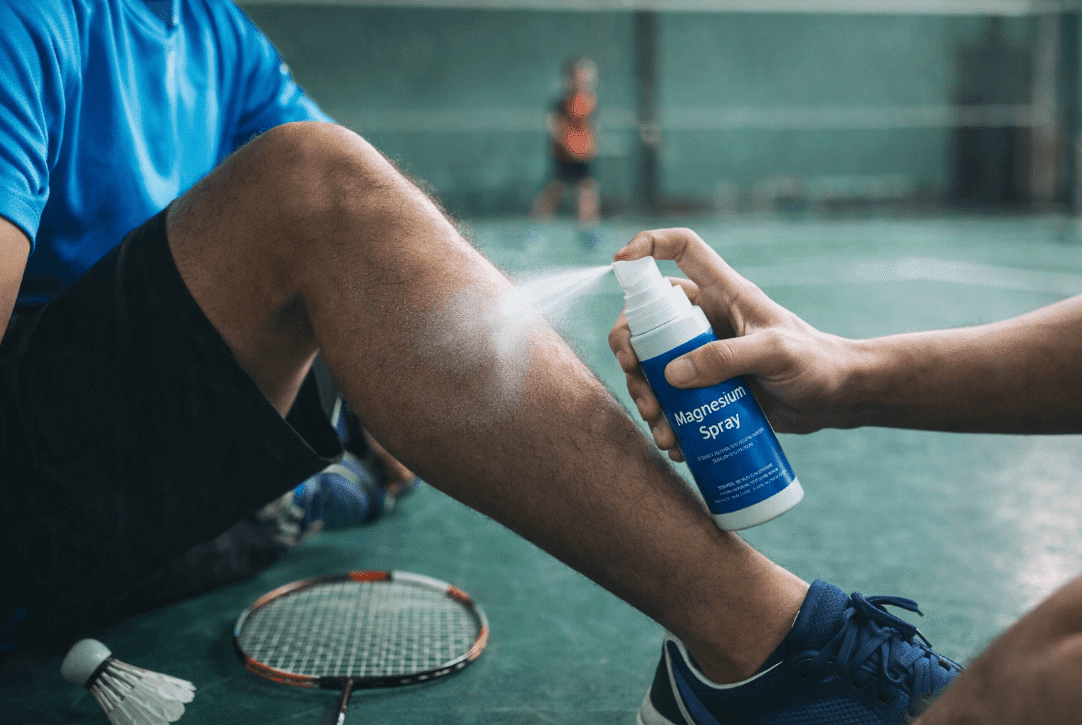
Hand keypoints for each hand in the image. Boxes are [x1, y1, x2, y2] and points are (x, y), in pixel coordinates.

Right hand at [608, 228, 858, 459]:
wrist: (837, 400)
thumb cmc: (815, 362)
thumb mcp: (775, 353)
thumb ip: (727, 358)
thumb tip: (672, 374)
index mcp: (723, 293)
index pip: (681, 250)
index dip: (648, 245)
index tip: (620, 264)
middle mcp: (705, 320)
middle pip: (647, 320)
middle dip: (631, 352)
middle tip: (637, 380)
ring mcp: (702, 355)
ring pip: (652, 367)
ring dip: (645, 395)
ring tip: (662, 429)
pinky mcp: (706, 389)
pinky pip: (672, 401)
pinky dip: (666, 422)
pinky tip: (675, 443)